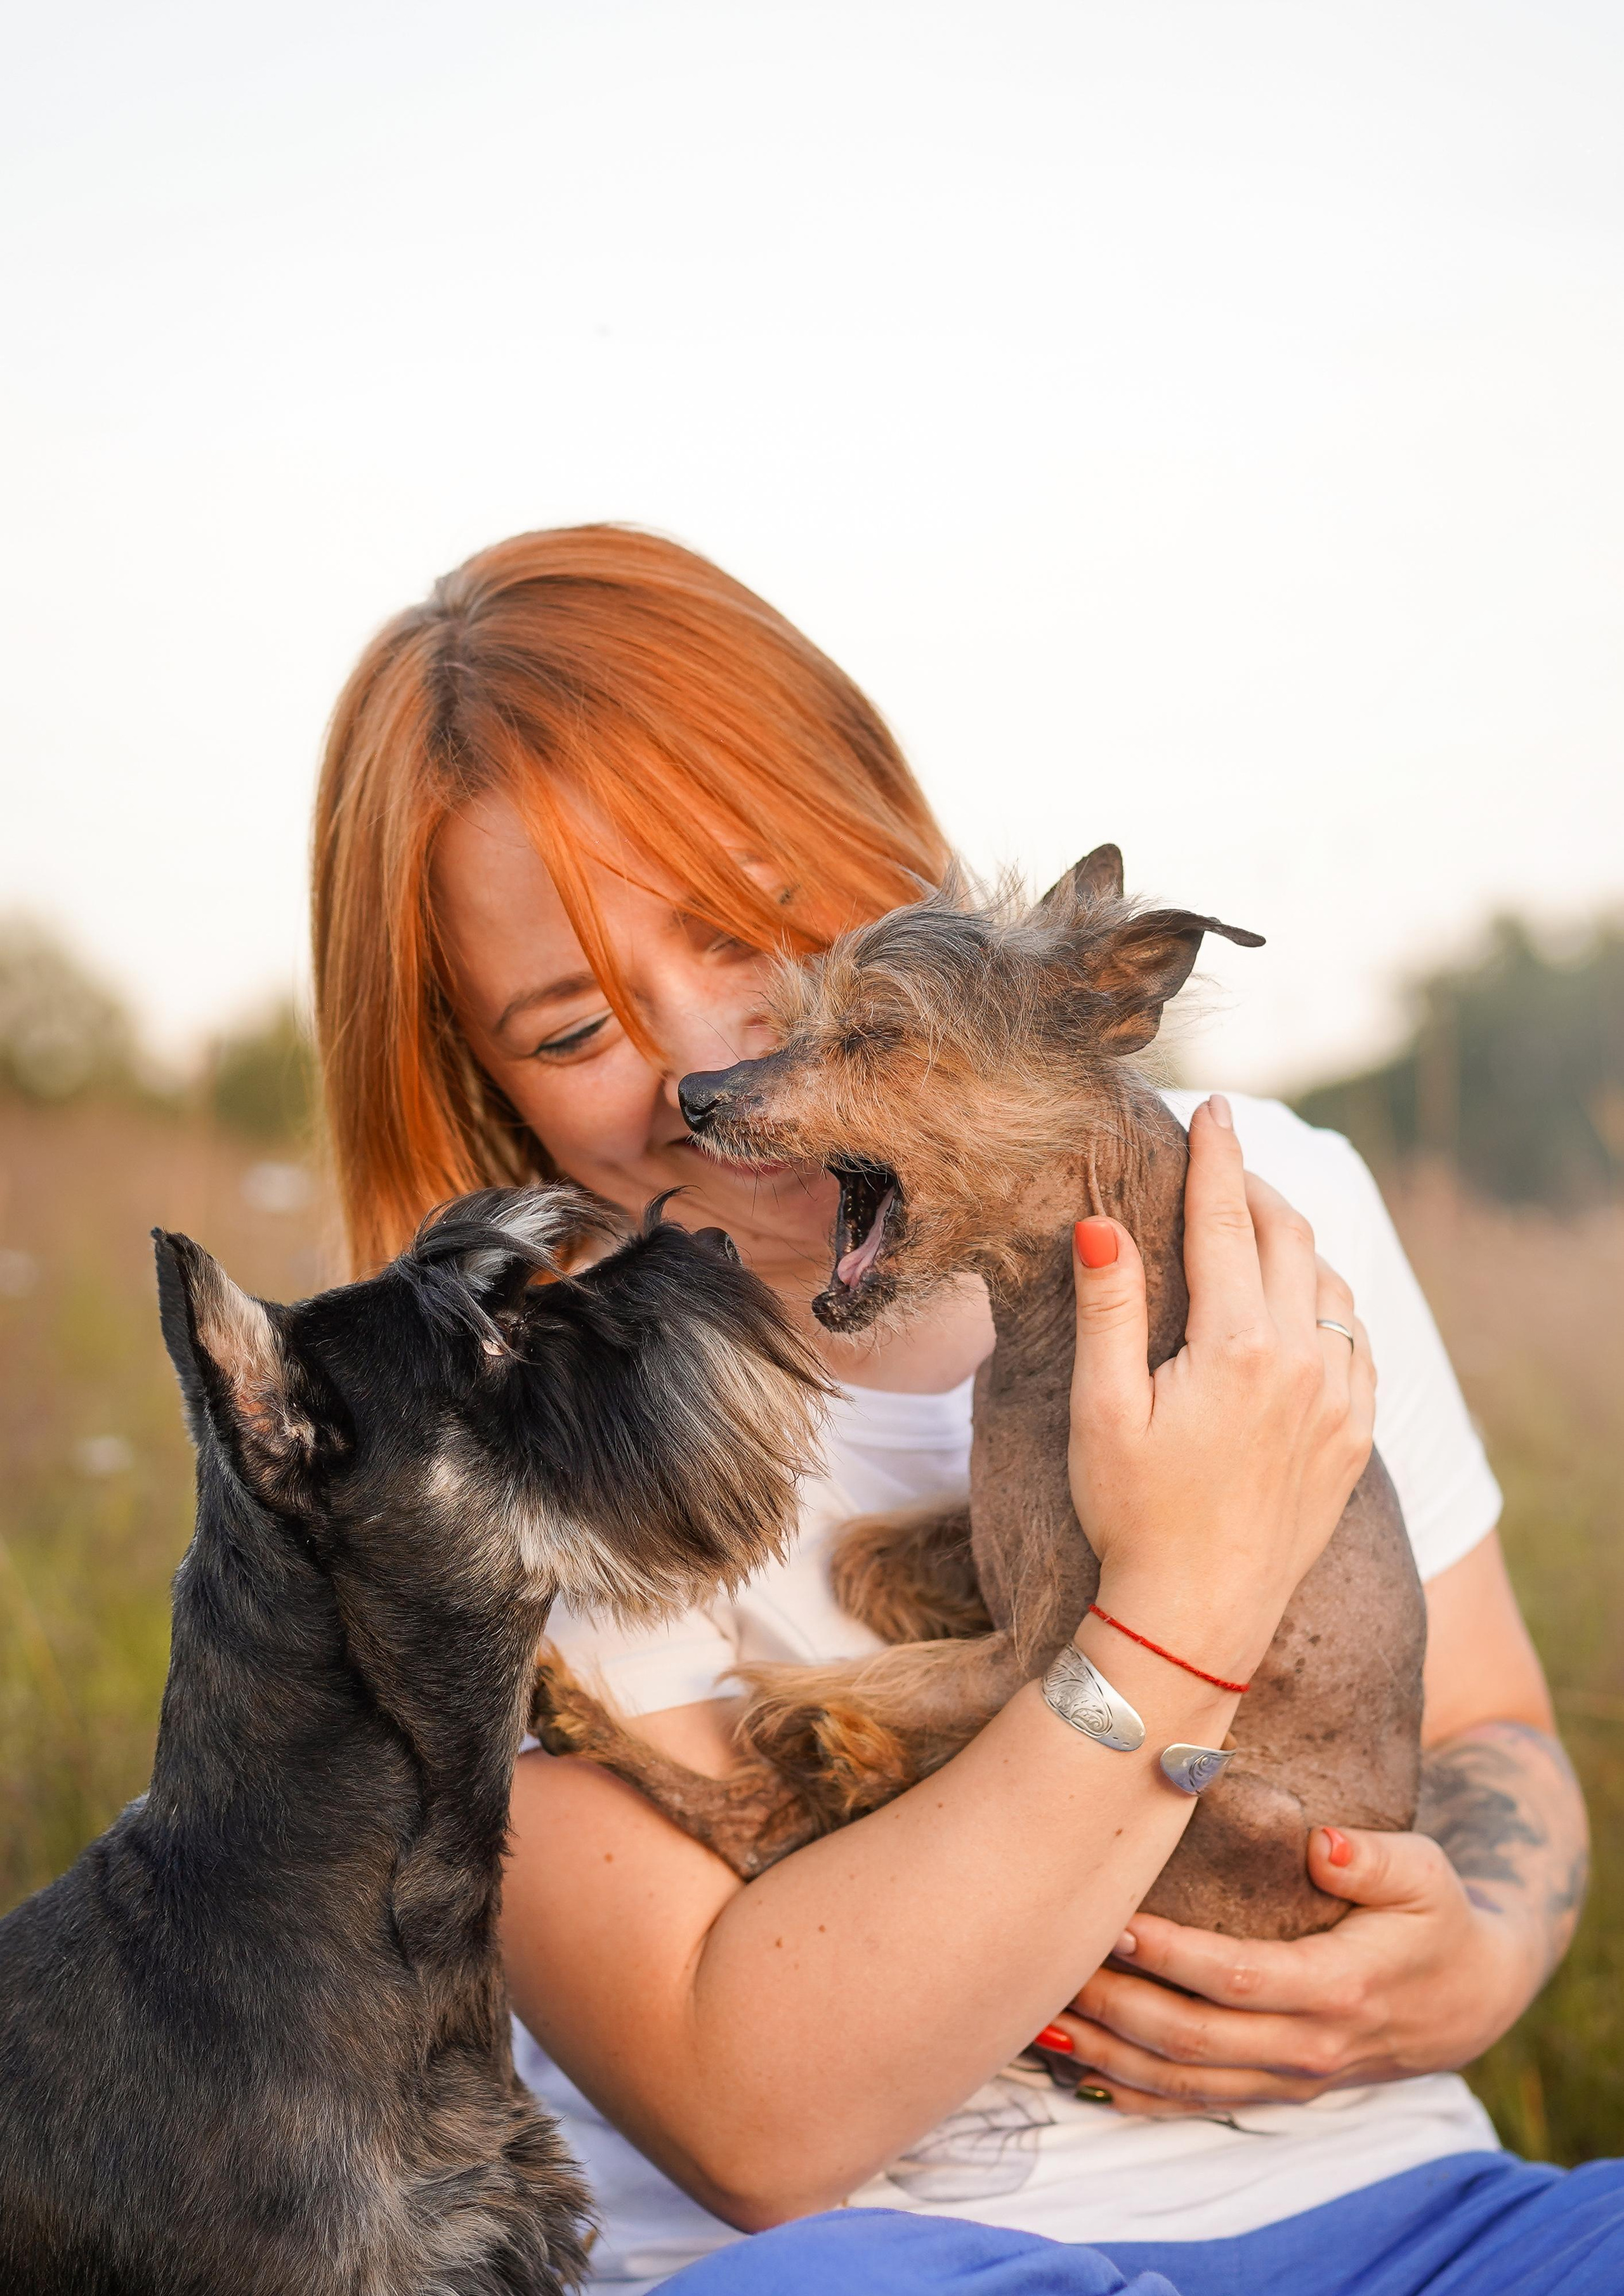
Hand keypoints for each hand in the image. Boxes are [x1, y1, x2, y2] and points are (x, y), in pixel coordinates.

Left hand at [1046, 1822, 1531, 2112]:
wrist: (1465, 1995)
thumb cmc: (1432, 1916)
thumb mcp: (1425, 1873)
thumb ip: (1377, 1858)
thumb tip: (1323, 1844)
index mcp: (1340, 1989)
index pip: (1239, 1979)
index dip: (1172, 1957)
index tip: (1114, 1921)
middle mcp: (1308, 2047)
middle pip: (1193, 2040)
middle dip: (1115, 2006)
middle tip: (1052, 1966)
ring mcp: (1287, 2079)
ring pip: (1181, 2082)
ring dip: (1106, 2055)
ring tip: (1039, 2020)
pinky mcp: (1271, 2090)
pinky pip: (1191, 2106)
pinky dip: (1129, 2094)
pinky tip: (1075, 2070)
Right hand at [1067, 1094, 1375, 1680]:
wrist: (1196, 1616)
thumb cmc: (1132, 1515)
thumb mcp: (1103, 1409)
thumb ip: (1110, 1308)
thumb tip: (1101, 1221)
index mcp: (1237, 1348)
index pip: (1226, 1220)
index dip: (1216, 1156)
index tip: (1213, 1108)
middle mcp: (1303, 1364)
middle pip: (1288, 1238)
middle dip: (1254, 1188)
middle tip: (1222, 1161)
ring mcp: (1339, 1402)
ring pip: (1331, 1285)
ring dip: (1293, 1243)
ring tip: (1253, 1228)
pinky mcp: (1354, 1437)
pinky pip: (1356, 1341)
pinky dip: (1328, 1302)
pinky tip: (1302, 1305)